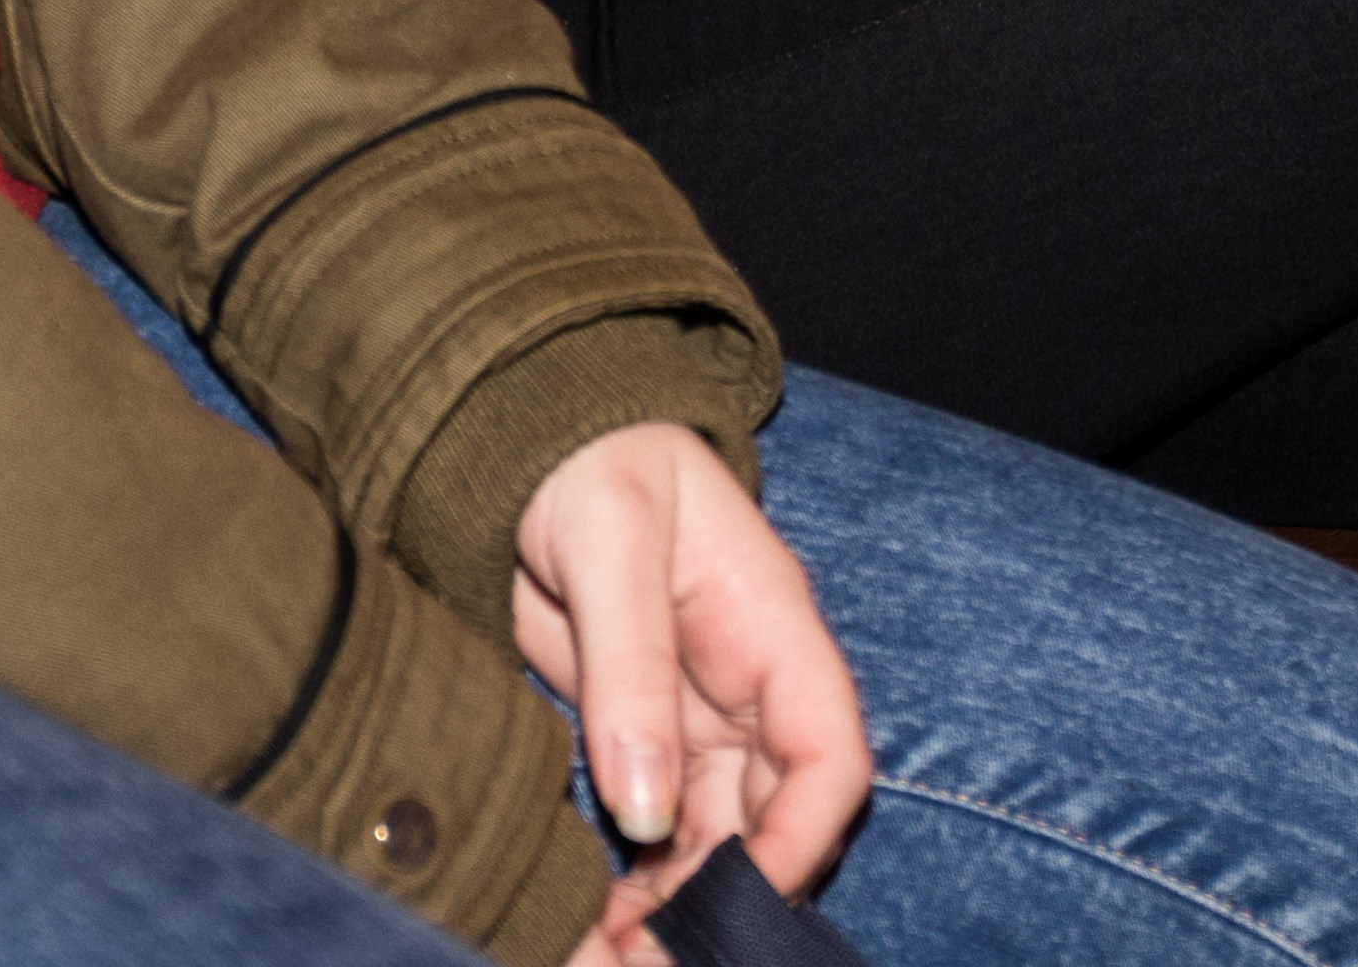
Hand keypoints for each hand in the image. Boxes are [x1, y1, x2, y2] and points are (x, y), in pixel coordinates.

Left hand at [514, 421, 868, 957]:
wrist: (528, 441)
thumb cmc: (588, 461)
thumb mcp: (608, 542)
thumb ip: (629, 669)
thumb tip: (646, 811)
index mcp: (773, 630)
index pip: (829, 760)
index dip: (797, 842)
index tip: (730, 903)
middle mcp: (750, 689)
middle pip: (775, 823)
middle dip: (727, 900)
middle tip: (648, 954)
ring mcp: (699, 719)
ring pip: (717, 843)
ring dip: (678, 906)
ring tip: (611, 950)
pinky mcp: (644, 739)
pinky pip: (663, 833)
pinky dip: (639, 884)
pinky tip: (596, 919)